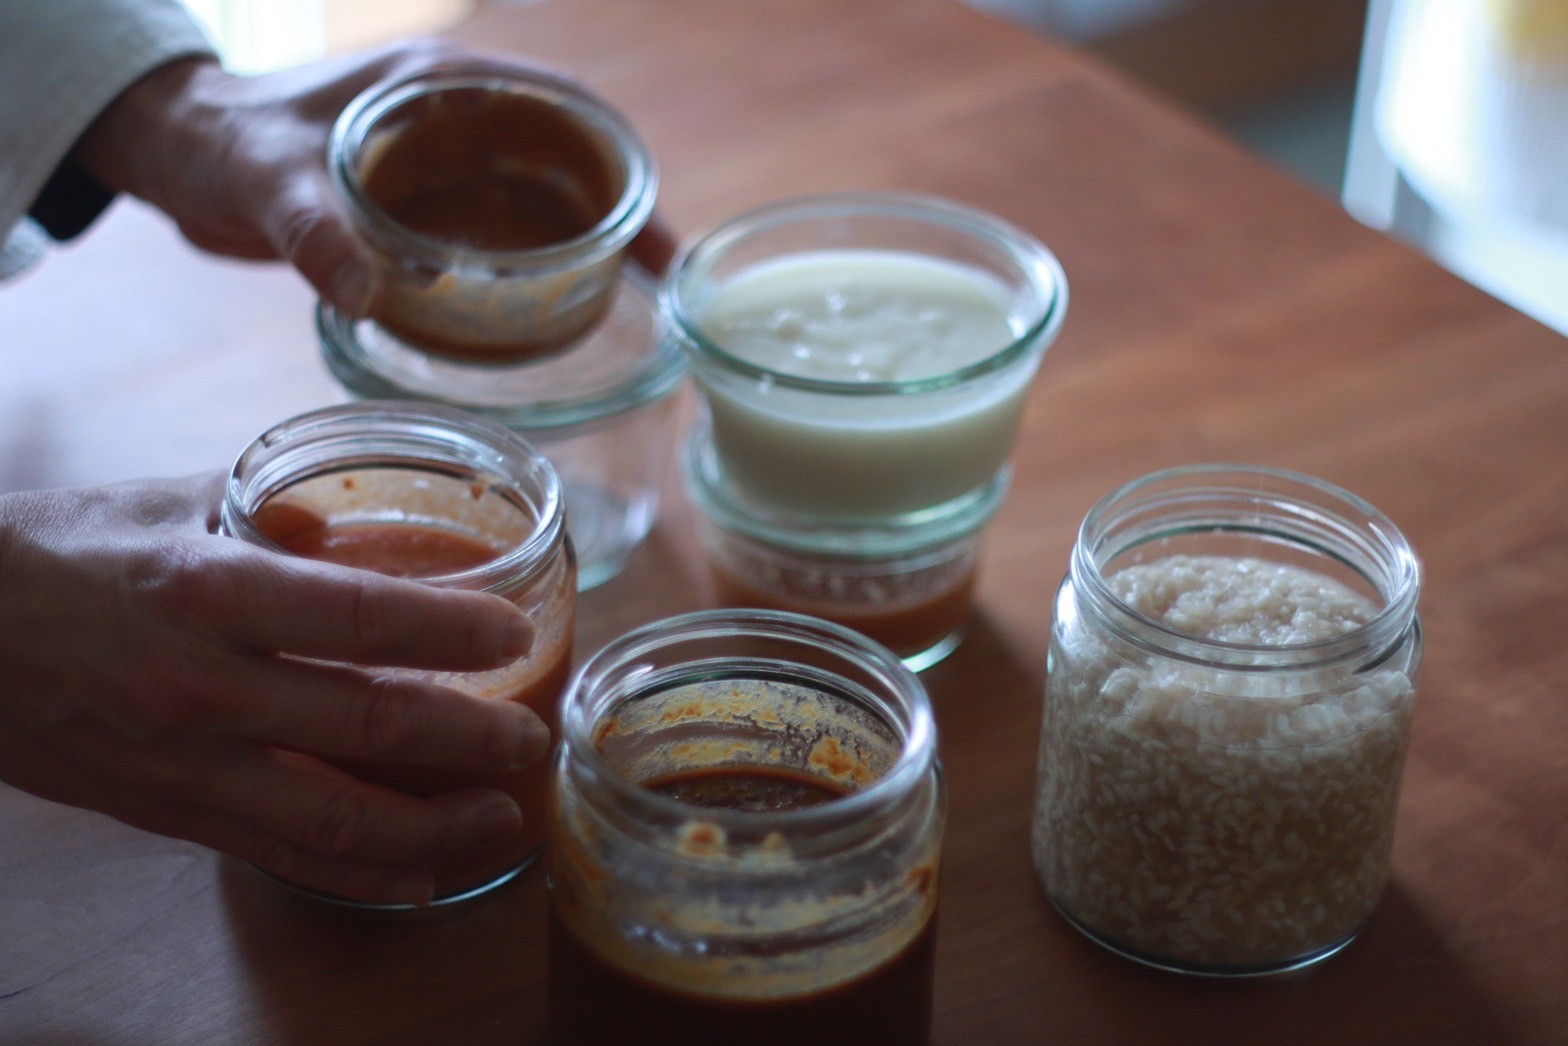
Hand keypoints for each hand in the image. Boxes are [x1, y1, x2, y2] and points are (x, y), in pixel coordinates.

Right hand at [0, 473, 546, 905]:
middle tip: (531, 739)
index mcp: (205, 589)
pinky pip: (275, 854)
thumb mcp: (158, 502)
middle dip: (468, 737)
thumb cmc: (47, 554)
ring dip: (431, 826)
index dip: (449, 627)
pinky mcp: (162, 811)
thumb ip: (265, 507)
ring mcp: (180, 762)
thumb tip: (344, 525)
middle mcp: (200, 685)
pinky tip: (416, 878)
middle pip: (365, 722)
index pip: (356, 613)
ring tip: (502, 819)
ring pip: (330, 816)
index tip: (514, 632)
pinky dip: (355, 873)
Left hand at [69, 40, 677, 314]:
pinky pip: (496, 227)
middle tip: (657, 281)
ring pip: (537, 194)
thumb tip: (367, 294)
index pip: (559, 109)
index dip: (617, 163)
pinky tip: (547, 313)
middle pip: (566, 157)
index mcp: (438, 85)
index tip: (653, 226)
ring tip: (624, 302)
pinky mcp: (420, 202)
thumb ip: (311, 230)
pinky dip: (532, 264)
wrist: (176, 153)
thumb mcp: (264, 179)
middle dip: (618, 212)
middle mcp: (453, 117)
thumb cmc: (217, 143)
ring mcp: (440, 159)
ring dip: (581, 241)